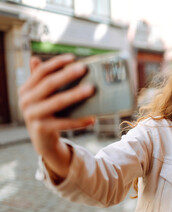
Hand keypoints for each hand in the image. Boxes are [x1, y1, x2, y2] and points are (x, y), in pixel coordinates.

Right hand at [18, 54, 95, 177]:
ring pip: (58, 102)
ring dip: (76, 95)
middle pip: (49, 84)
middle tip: (84, 68)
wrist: (42, 141)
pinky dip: (80, 121)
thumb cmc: (46, 113)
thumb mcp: (40, 97)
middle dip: (67, 75)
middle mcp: (25, 101)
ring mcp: (32, 116)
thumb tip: (35, 58)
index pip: (41, 72)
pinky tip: (93, 118)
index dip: (56, 63)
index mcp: (26, 90)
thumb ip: (39, 80)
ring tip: (91, 89)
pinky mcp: (42, 129)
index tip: (73, 58)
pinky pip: (65, 123)